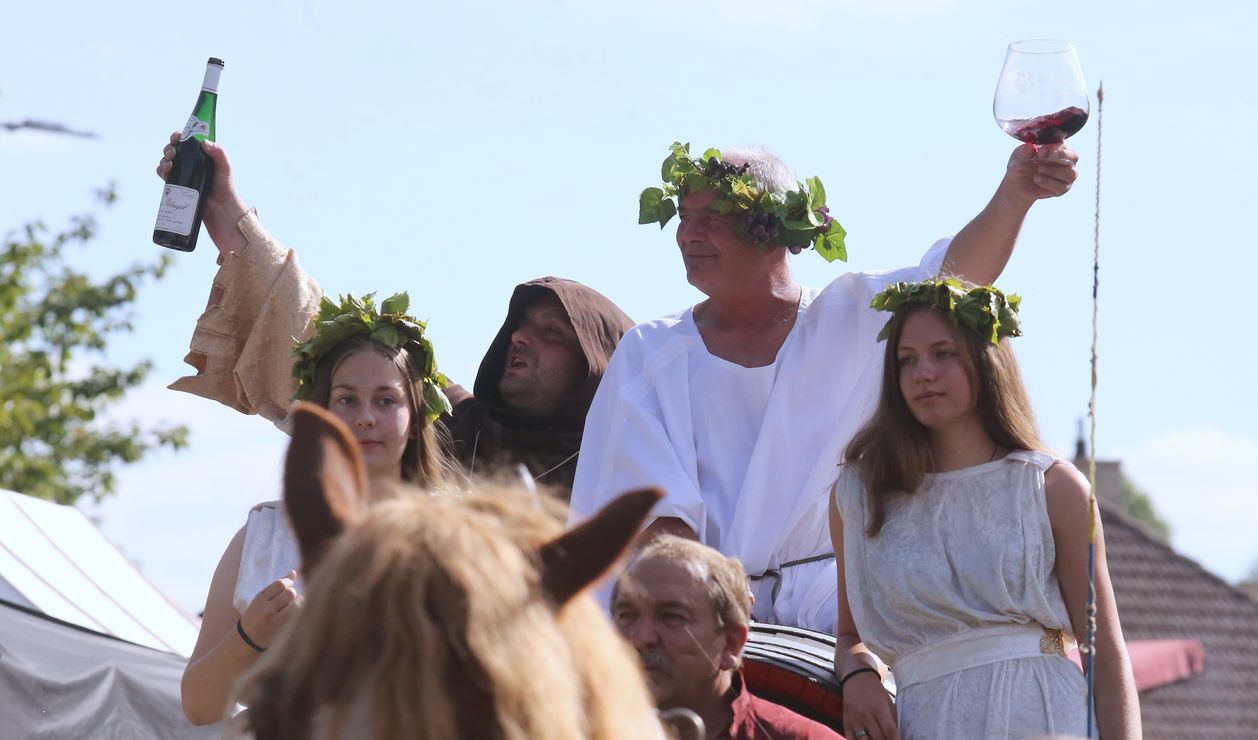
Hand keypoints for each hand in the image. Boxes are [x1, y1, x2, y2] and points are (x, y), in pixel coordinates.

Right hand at [155, 132, 248, 255]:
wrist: (220, 208)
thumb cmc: (225, 186)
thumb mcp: (225, 166)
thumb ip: (219, 152)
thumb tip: (204, 142)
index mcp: (200, 155)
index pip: (186, 141)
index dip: (179, 137)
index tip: (177, 137)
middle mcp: (190, 163)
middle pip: (174, 150)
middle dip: (169, 148)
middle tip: (173, 153)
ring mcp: (183, 174)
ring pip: (167, 161)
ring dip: (164, 159)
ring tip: (169, 164)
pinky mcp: (177, 185)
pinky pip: (164, 175)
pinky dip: (161, 170)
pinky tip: (164, 171)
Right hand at [238, 570, 300, 648]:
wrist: (247, 640)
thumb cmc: (256, 616)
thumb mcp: (261, 600)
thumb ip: (277, 586)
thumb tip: (294, 572)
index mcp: (259, 600)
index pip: (279, 584)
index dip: (288, 582)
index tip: (289, 585)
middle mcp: (266, 610)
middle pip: (290, 593)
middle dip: (293, 593)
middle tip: (290, 598)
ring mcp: (275, 622)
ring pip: (297, 605)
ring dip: (298, 603)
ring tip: (293, 606)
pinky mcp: (282, 631)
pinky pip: (298, 617)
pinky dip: (299, 613)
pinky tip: (294, 614)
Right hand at [841, 671, 898, 739]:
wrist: (856, 679)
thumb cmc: (876, 692)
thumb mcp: (888, 703)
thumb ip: (893, 721)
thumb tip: (898, 737)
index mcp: (880, 709)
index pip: (890, 731)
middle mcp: (866, 715)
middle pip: (878, 739)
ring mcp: (855, 720)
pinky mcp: (846, 723)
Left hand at [1001, 142, 1078, 205]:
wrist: (1017, 185)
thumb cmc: (1021, 167)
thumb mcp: (1018, 157)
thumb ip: (1024, 151)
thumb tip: (1029, 146)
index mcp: (1058, 149)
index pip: (1065, 145)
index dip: (1055, 148)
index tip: (1041, 152)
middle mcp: (1066, 161)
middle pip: (1074, 156)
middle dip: (1061, 158)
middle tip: (1047, 159)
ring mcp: (1066, 176)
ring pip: (1071, 173)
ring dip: (1054, 171)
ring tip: (1038, 171)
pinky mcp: (1063, 189)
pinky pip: (1062, 187)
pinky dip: (1049, 183)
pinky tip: (1037, 179)